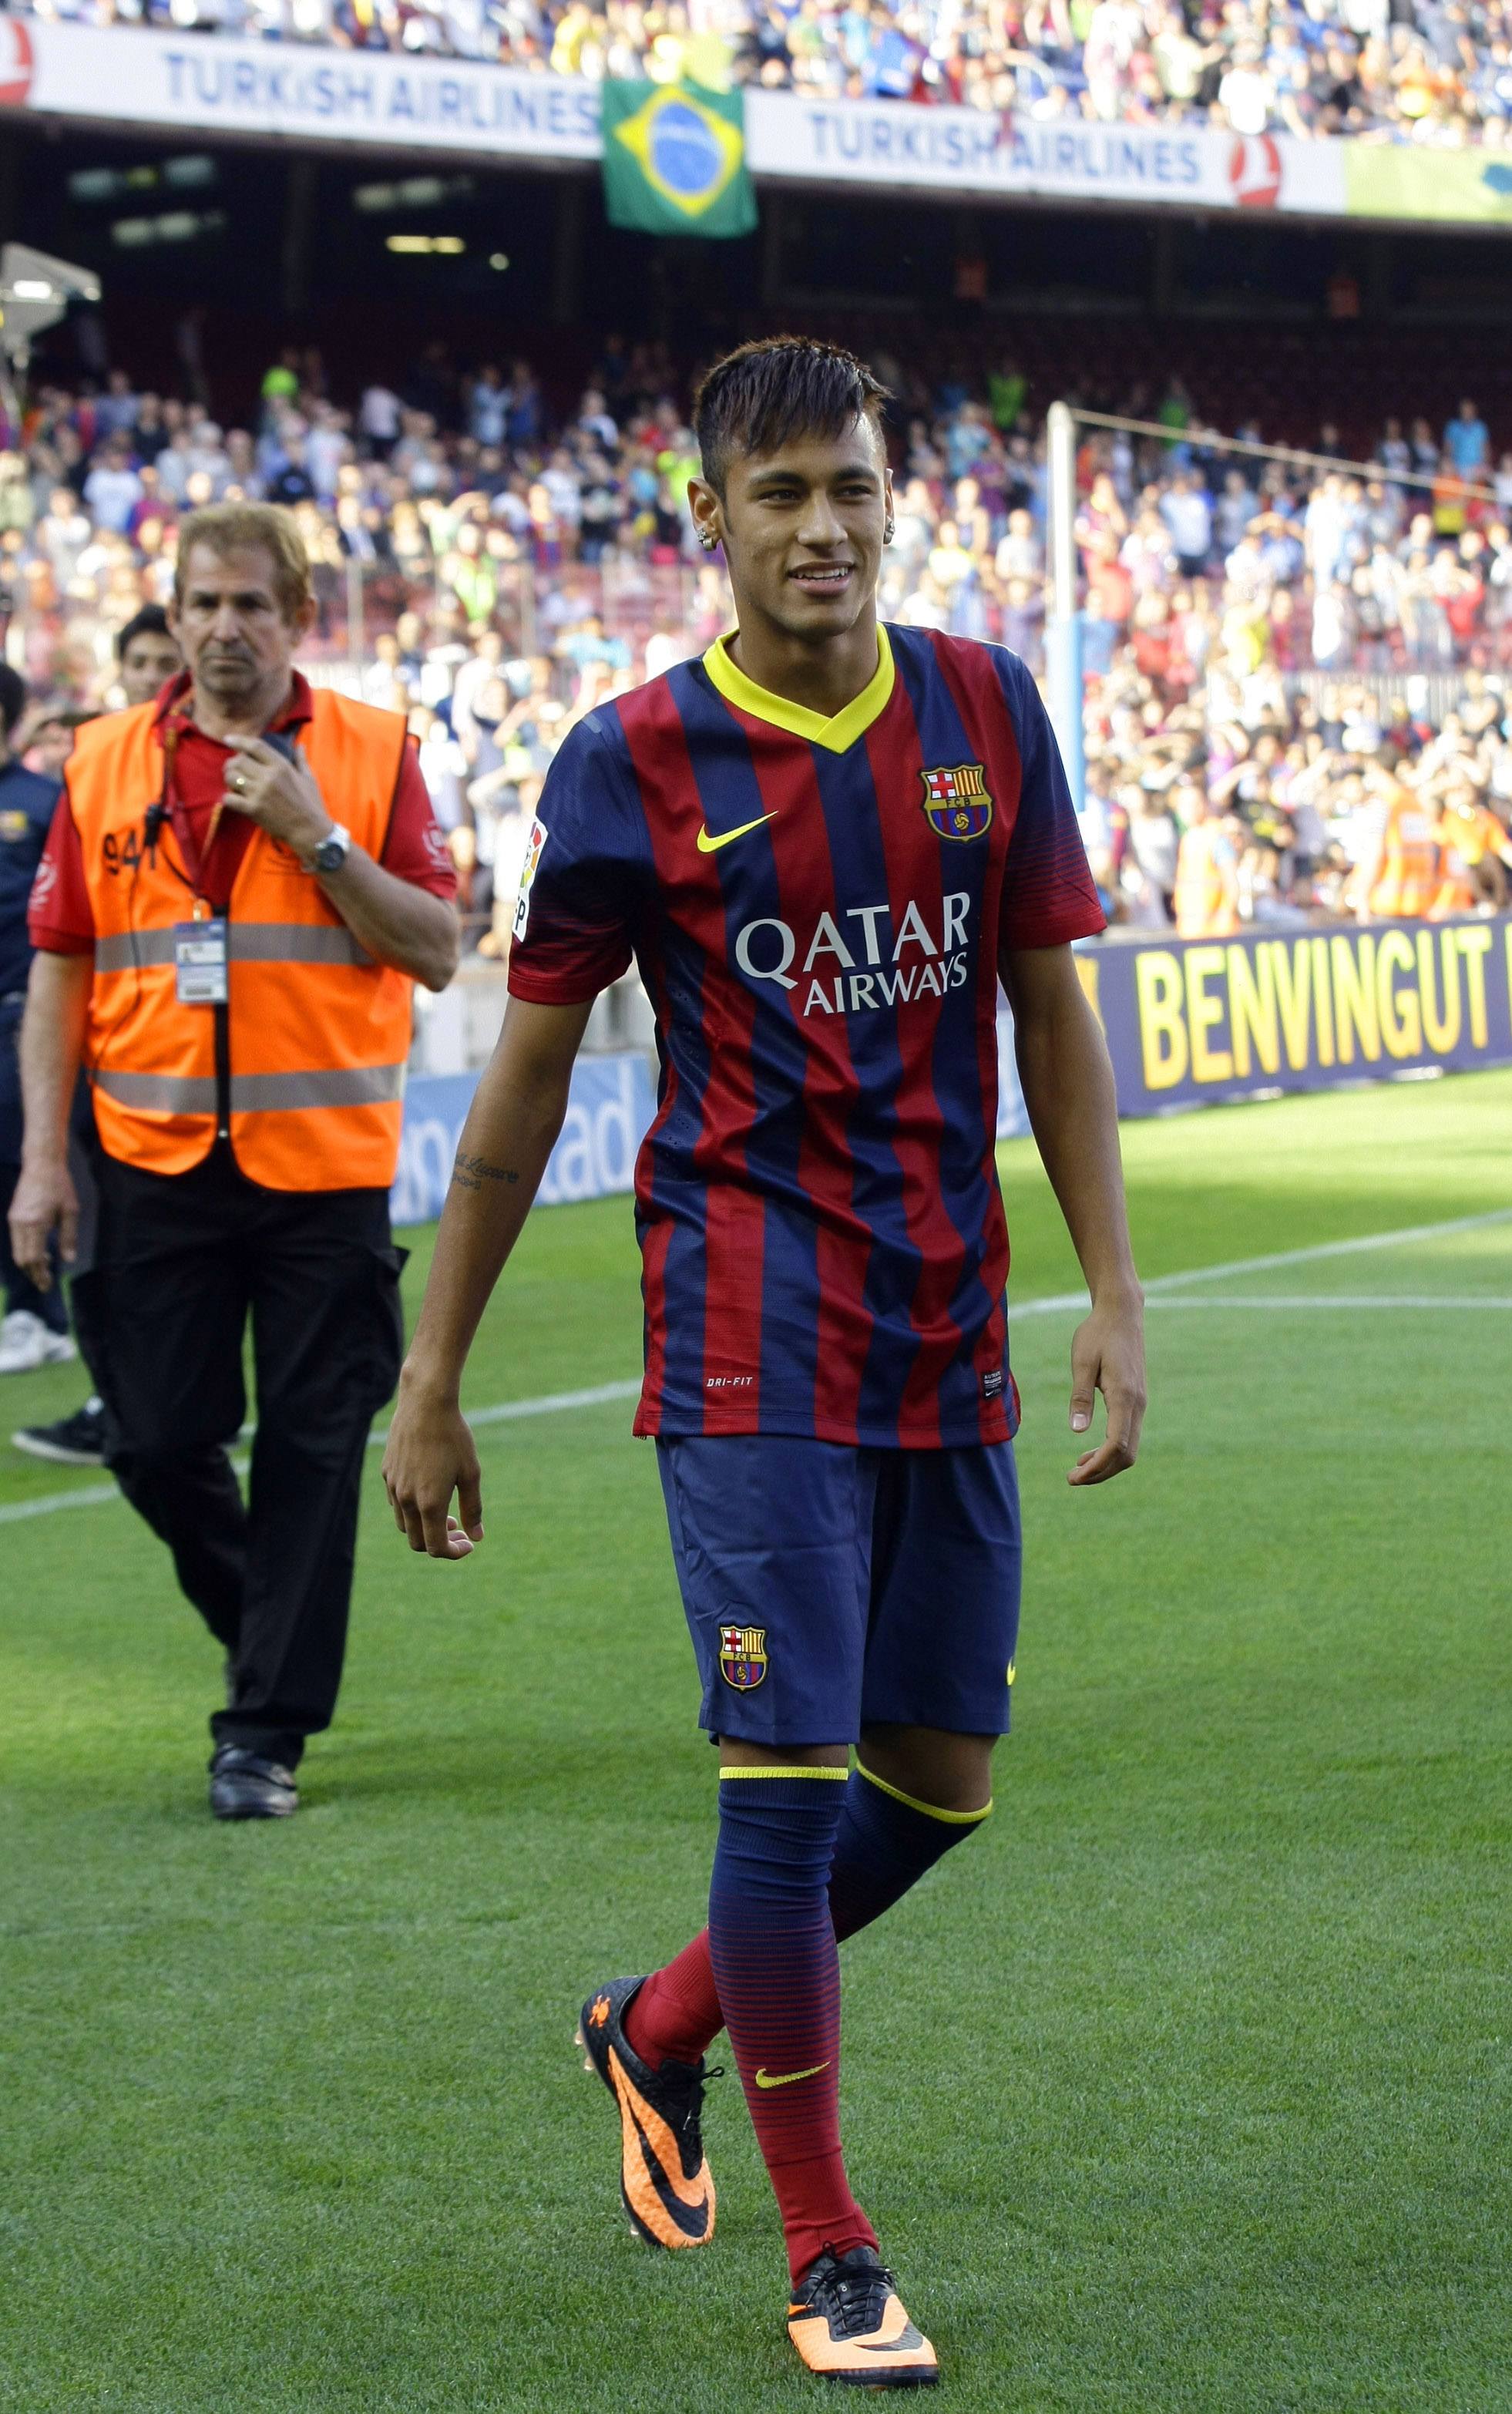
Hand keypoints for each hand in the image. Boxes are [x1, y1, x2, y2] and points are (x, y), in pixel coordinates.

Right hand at [7, 1158, 77, 1291]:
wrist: (41, 1164)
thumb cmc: (59, 1186)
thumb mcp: (71, 1212)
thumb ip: (69, 1238)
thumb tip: (68, 1261)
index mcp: (35, 1223)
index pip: (34, 1258)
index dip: (40, 1275)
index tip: (48, 1286)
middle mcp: (20, 1223)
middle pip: (22, 1259)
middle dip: (33, 1274)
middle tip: (45, 1284)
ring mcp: (14, 1220)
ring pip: (17, 1252)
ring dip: (29, 1264)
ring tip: (45, 1270)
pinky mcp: (13, 1216)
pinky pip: (16, 1241)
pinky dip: (26, 1252)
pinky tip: (40, 1253)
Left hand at [221, 735, 332, 864]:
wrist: (310, 830)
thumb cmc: (311, 803)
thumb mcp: (309, 778)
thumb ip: (301, 760)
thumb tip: (299, 745)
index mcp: (281, 766)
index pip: (255, 746)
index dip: (238, 740)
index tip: (228, 739)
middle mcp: (269, 776)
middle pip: (238, 760)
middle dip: (231, 763)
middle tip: (233, 770)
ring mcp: (259, 793)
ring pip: (231, 777)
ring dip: (229, 779)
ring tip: (234, 784)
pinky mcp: (253, 809)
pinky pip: (229, 798)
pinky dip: (228, 798)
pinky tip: (234, 799)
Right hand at [382, 1384, 483, 1558]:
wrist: (425, 1404)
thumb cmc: (453, 1437)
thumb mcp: (470, 1474)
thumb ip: (473, 1509)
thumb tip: (477, 1537)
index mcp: (429, 1503)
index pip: (436, 1548)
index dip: (454, 1553)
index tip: (469, 1544)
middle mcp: (406, 1500)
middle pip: (417, 1542)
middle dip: (440, 1543)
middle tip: (460, 1530)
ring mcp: (393, 1487)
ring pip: (404, 1524)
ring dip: (424, 1527)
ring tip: (446, 1513)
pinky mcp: (387, 1473)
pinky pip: (396, 1503)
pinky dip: (412, 1509)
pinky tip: (428, 1492)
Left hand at [1066, 1292, 1145, 1486]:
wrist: (1121, 1313)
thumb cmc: (1098, 1333)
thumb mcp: (1082, 1361)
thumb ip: (1080, 1396)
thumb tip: (1078, 1431)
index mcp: (1125, 1397)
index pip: (1117, 1445)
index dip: (1097, 1467)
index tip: (1074, 1476)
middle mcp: (1137, 1404)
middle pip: (1126, 1454)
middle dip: (1101, 1473)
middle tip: (1071, 1479)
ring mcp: (1139, 1403)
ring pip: (1129, 1448)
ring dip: (1105, 1464)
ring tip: (1077, 1470)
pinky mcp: (1136, 1400)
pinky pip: (1127, 1435)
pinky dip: (1110, 1450)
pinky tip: (1089, 1451)